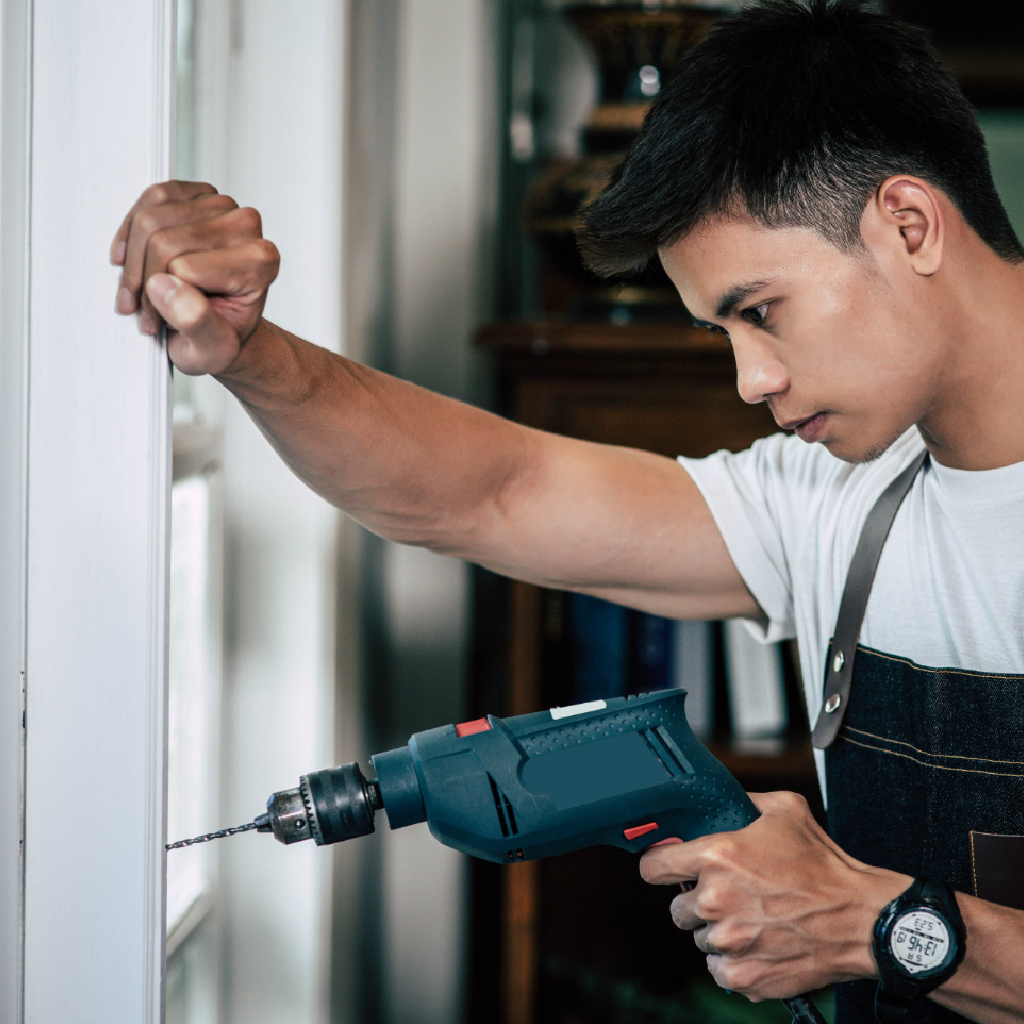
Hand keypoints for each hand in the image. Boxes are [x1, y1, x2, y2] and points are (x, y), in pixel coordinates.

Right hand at [111, 180, 279, 374]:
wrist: (223, 324)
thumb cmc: (221, 335)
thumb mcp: (212, 351)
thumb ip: (196, 324)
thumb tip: (166, 287)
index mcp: (260, 262)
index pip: (183, 268)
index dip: (161, 299)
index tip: (158, 322)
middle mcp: (247, 226)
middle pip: (162, 242)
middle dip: (143, 280)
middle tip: (146, 310)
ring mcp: (222, 205)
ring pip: (149, 220)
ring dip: (134, 260)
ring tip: (143, 291)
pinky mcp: (198, 193)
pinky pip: (150, 199)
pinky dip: (133, 231)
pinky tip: (134, 259)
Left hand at [639, 791, 908, 1000]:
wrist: (861, 919)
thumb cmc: (825, 867)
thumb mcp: (785, 811)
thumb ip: (745, 801)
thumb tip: (724, 800)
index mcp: (717, 856)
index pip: (653, 866)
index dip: (660, 866)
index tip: (668, 868)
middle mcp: (715, 900)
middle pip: (677, 908)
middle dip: (697, 901)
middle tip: (729, 896)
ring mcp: (728, 941)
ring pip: (701, 939)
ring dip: (719, 931)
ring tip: (753, 919)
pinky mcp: (744, 976)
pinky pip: (718, 970)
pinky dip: (734, 962)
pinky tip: (758, 945)